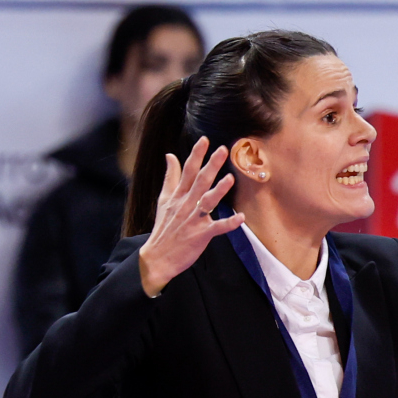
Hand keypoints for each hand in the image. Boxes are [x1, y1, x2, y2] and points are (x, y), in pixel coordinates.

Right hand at [137, 138, 243, 296]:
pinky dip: (229, 224)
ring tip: (231, 178)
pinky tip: (241, 218)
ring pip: (208, 201)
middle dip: (211, 165)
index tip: (205, 139)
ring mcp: (193, 220)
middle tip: (223, 150)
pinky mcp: (200, 235)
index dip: (196, 155)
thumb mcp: (163, 200)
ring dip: (219, 190)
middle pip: (200, 181)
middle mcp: (186, 205)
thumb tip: (170, 155)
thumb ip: (170, 177)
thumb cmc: (163, 228)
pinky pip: (217, 228)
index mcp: (178, 196)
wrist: (157, 257)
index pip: (188, 171)